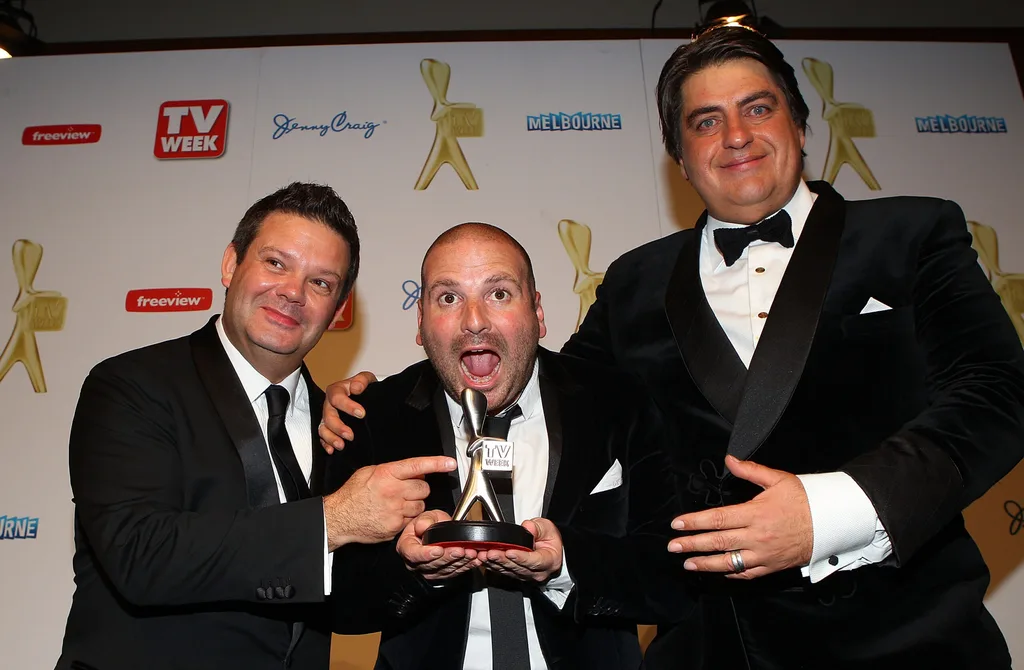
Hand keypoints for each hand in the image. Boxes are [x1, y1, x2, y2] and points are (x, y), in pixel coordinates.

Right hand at [318, 371, 377, 453]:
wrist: (366, 396)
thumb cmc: (364, 387)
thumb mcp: (367, 379)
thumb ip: (362, 380)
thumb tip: (356, 387)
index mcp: (337, 390)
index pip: (337, 397)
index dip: (348, 406)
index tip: (361, 413)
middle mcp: (330, 404)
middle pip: (328, 416)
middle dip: (338, 427)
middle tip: (350, 435)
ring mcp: (328, 416)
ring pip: (323, 428)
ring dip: (331, 438)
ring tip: (341, 446)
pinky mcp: (329, 428)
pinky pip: (323, 437)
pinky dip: (326, 444)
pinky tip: (332, 450)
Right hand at [324, 455, 456, 550]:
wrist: (339, 518)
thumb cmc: (352, 494)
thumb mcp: (369, 472)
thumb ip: (392, 470)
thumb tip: (414, 470)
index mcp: (387, 475)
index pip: (417, 466)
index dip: (437, 464)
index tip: (450, 463)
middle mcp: (393, 492)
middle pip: (424, 488)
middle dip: (418, 489)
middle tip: (405, 490)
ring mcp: (395, 511)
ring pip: (421, 506)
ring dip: (414, 504)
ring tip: (397, 503)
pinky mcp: (396, 527)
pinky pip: (412, 520)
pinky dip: (406, 518)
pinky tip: (393, 514)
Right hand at [397, 510, 482, 580]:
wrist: (436, 530)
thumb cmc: (428, 524)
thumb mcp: (426, 516)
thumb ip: (425, 520)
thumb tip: (423, 526)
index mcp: (407, 547)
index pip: (413, 554)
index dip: (426, 554)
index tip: (438, 549)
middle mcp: (416, 562)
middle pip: (432, 564)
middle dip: (448, 557)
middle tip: (460, 550)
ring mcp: (429, 570)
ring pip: (445, 570)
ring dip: (460, 562)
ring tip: (470, 553)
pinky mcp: (443, 573)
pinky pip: (455, 572)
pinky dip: (467, 566)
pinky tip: (474, 560)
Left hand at [480, 518, 563, 583]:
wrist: (549, 549)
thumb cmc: (549, 539)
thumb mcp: (547, 528)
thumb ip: (537, 528)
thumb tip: (527, 528)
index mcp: (549, 561)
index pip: (534, 561)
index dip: (521, 557)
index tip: (510, 552)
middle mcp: (537, 572)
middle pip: (518, 568)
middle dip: (502, 560)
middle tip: (490, 553)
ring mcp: (525, 575)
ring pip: (508, 571)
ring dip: (494, 563)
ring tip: (484, 555)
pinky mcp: (515, 575)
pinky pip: (502, 571)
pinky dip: (492, 565)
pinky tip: (484, 560)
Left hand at [668, 455, 812, 579]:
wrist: (832, 522)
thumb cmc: (805, 499)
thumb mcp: (778, 479)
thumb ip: (750, 471)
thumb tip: (729, 459)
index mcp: (755, 513)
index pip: (717, 519)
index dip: (694, 522)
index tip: (677, 524)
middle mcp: (756, 536)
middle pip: (717, 542)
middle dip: (691, 545)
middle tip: (673, 546)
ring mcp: (764, 554)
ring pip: (729, 563)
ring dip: (705, 564)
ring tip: (688, 564)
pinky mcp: (772, 566)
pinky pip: (747, 574)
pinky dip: (731, 574)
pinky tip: (718, 571)